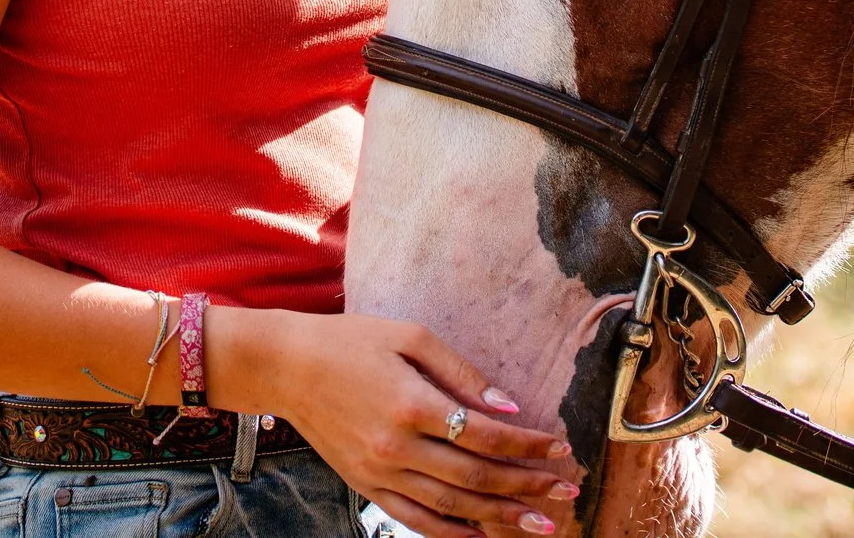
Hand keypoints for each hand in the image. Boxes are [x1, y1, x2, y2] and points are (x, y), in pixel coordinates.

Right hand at [212, 308, 581, 537]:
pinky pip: (415, 521)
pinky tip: (483, 537)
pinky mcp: (365, 487)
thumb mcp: (411, 336)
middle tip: (567, 491)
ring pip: (452, 507)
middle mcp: (397, 447)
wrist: (286, 367)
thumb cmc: (350, 341)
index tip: (560, 446)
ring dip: (501, 517)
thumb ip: (462, 373)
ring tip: (541, 525)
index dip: (527, 444)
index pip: (485, 435)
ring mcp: (380, 473)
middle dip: (527, 487)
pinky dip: (452, 535)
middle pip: (476, 478)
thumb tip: (508, 406)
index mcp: (412, 404)